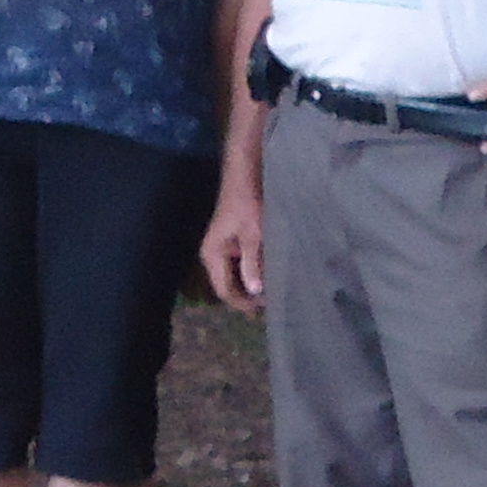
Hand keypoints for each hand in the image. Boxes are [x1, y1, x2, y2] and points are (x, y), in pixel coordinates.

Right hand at [198, 179, 265, 310]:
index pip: (224, 290)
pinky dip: (253, 272)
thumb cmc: (248, 203)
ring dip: (251, 286)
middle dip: (247, 298)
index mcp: (213, 255)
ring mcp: (222, 248)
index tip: (266, 311)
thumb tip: (254, 292)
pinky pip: (240, 265)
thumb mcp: (254, 234)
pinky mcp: (232, 241)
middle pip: (228, 285)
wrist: (245, 175)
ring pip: (235, 276)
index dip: (243, 304)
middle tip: (272, 307)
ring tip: (273, 294)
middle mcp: (213, 255)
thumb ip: (253, 263)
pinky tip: (269, 275)